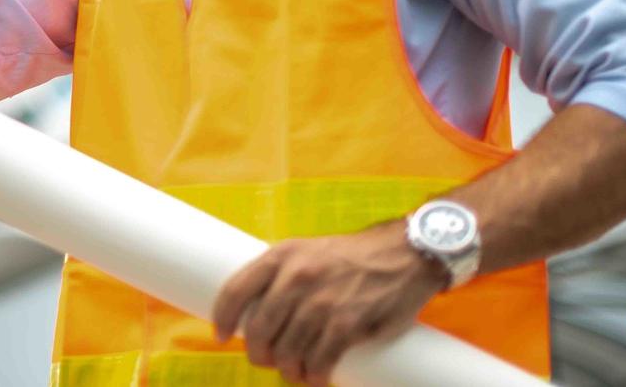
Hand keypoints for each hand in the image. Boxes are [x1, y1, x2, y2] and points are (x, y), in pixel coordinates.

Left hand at [211, 222, 448, 386]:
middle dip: (259, 353)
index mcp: (281, 256)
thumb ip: (281, 274)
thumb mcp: (307, 251)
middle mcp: (296, 278)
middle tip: (267, 360)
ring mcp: (322, 303)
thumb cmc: (350, 256)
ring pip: (287, 352)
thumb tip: (256, 309)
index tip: (222, 335)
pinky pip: (319, 363)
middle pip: (259, 330)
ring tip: (295, 370)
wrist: (404, 254)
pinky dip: (314, 377)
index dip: (223, 318)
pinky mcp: (348, 325)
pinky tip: (316, 378)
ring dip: (288, 369)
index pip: (235, 290)